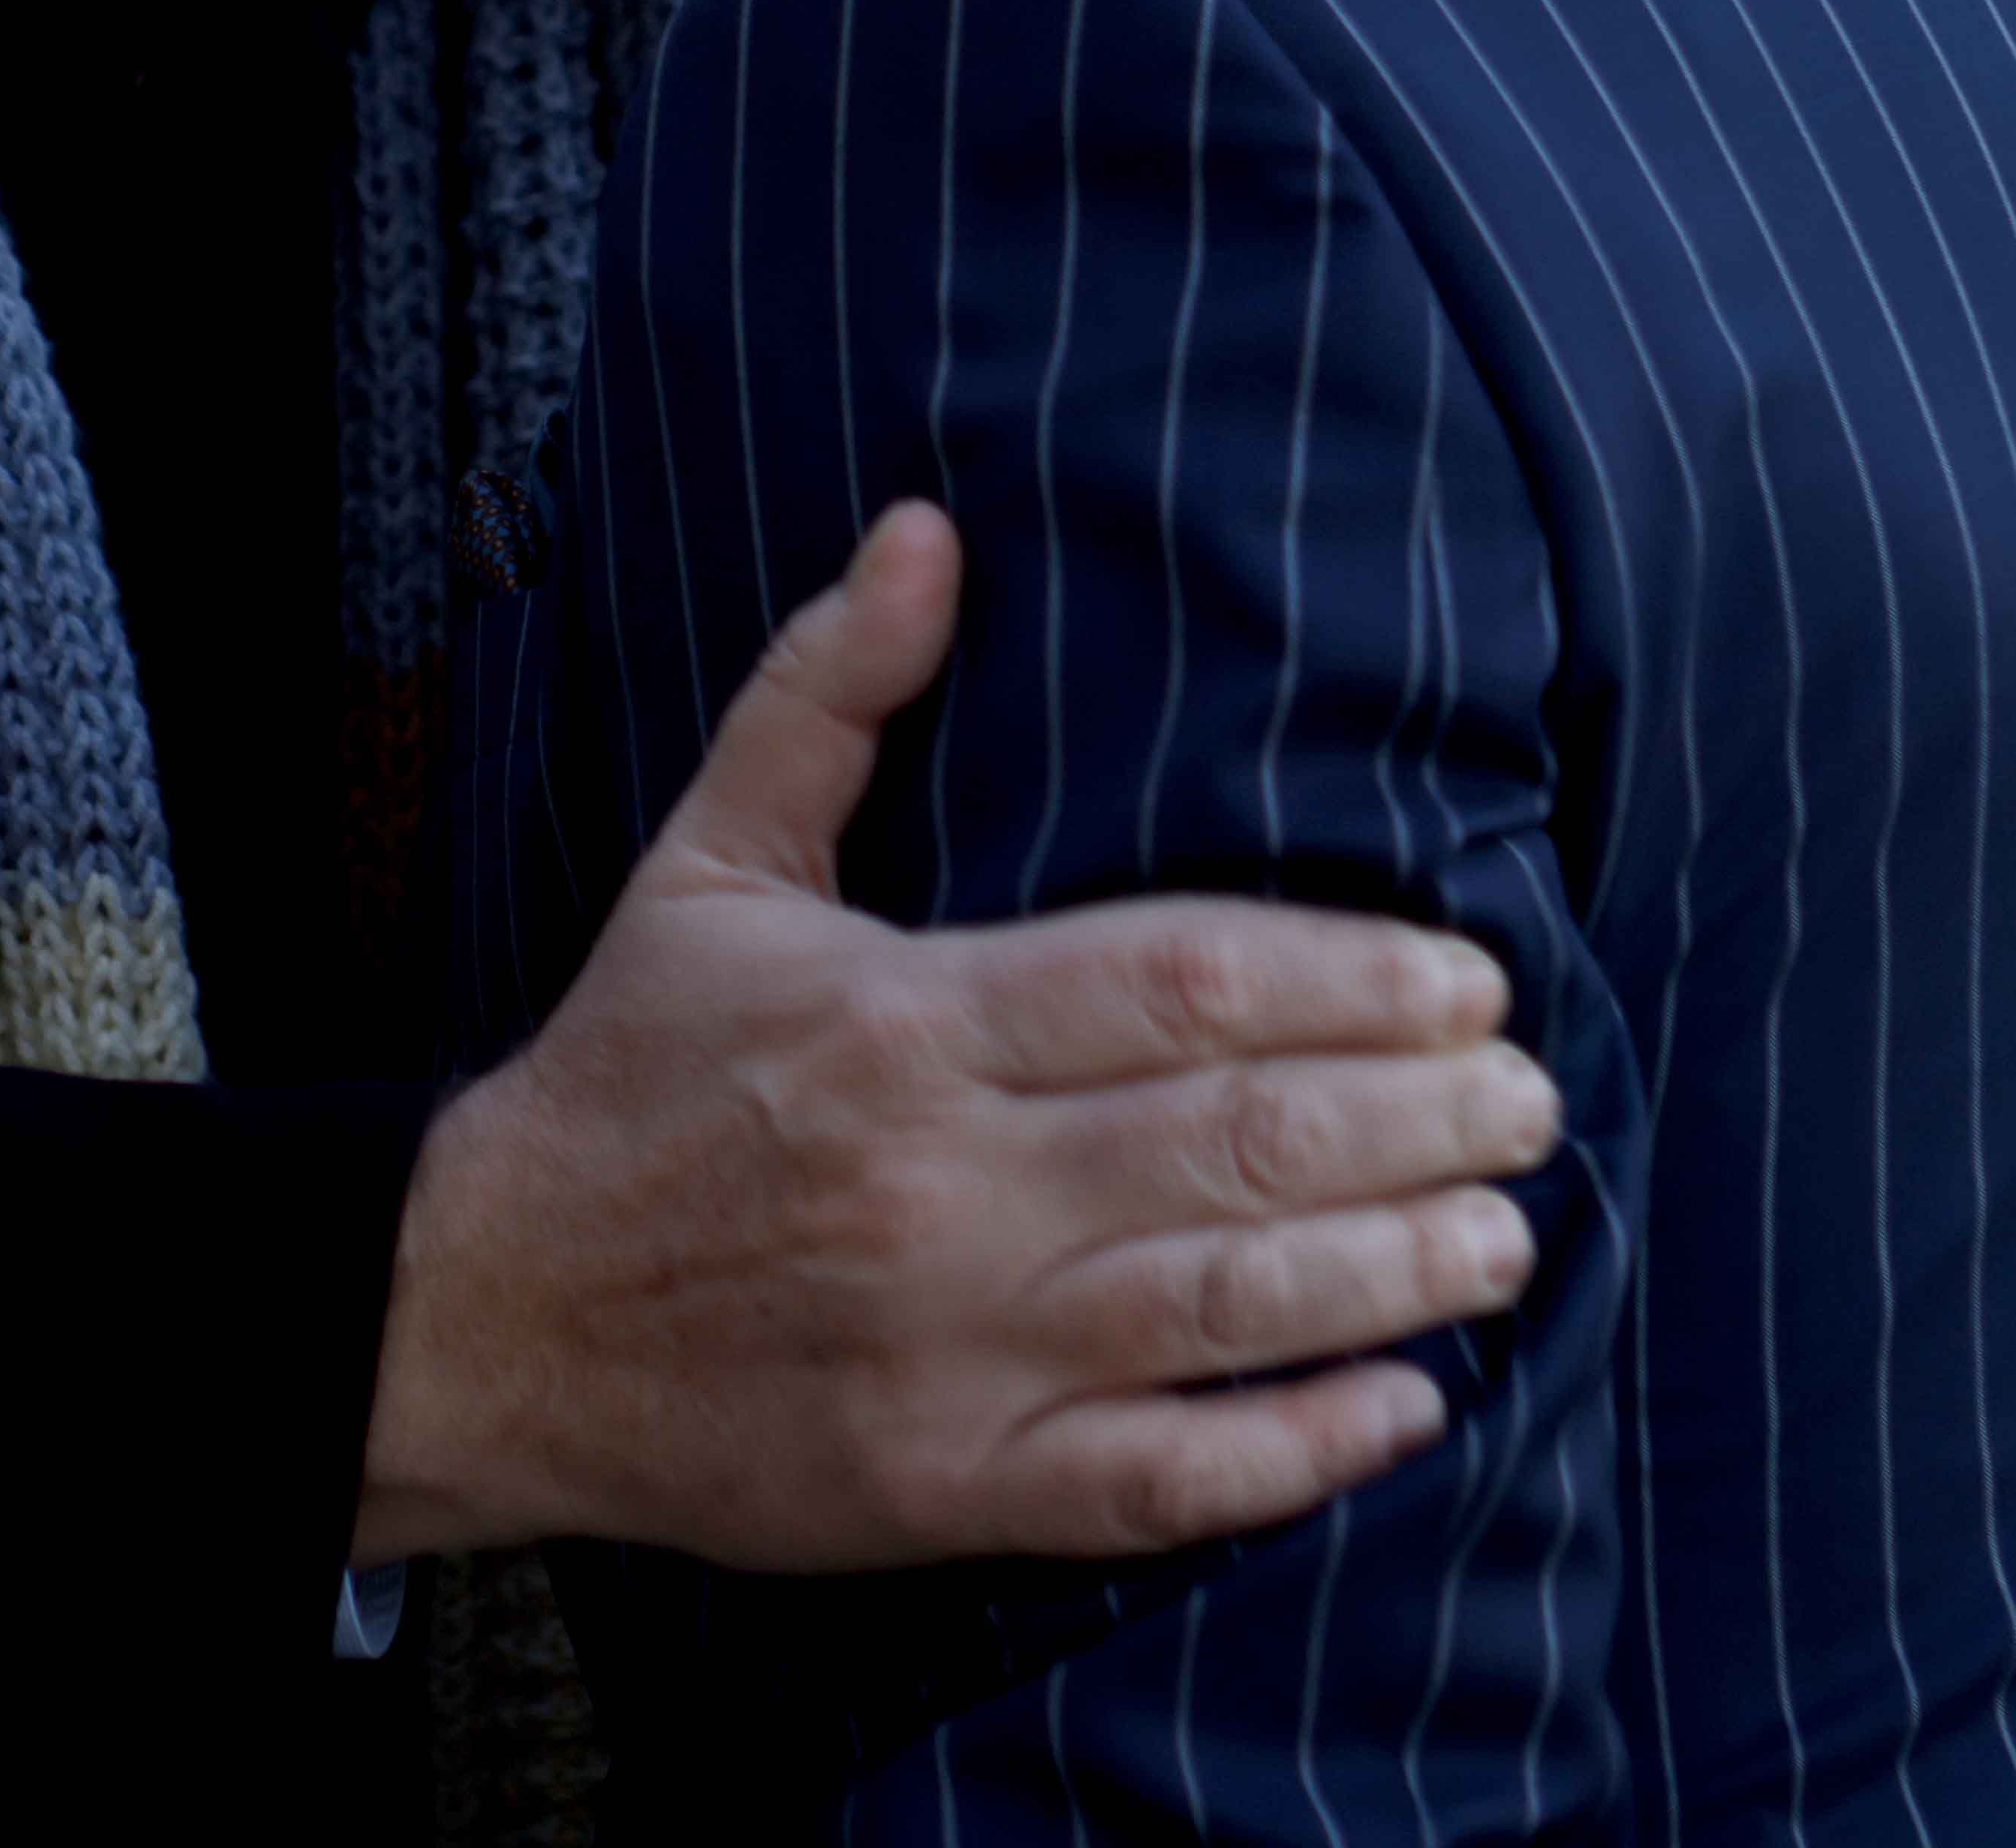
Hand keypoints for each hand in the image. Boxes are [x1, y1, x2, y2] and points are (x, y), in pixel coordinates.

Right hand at [355, 500, 1556, 1573]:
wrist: (484, 1310)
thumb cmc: (623, 1073)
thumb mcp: (707, 860)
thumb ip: (829, 695)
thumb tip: (923, 530)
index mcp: (902, 1022)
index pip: (1176, 982)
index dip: (1347, 979)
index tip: (1466, 982)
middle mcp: (940, 1185)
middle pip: (1231, 1140)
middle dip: (1414, 1122)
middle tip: (1532, 1102)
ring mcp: (947, 1347)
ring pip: (1221, 1306)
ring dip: (1391, 1272)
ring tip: (1505, 1236)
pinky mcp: (940, 1484)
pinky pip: (1156, 1479)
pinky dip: (1295, 1449)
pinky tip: (1406, 1406)